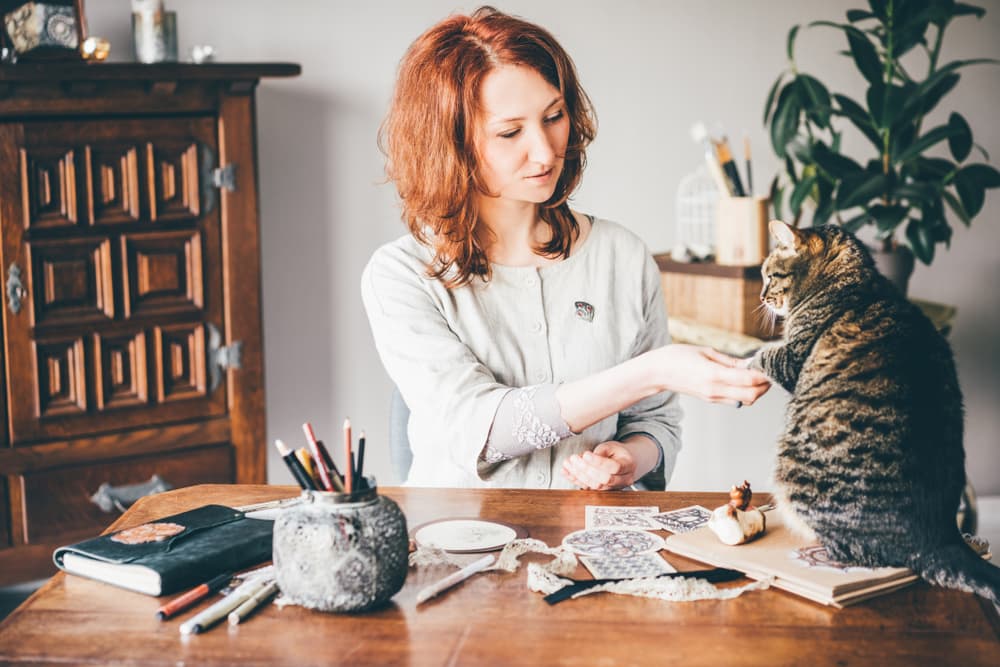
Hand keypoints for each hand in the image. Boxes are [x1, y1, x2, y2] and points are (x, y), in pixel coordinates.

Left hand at [561, 442, 636, 489]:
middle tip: (573, 459)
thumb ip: (601, 452)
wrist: (624, 462)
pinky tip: (566, 472)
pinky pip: (588, 487)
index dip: (598, 462)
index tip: (586, 455)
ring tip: (567, 464)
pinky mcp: (602, 491)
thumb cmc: (617, 452)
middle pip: (604, 479)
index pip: (614, 467)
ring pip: (595, 485)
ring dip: (578, 475)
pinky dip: (575, 480)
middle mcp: (623, 480)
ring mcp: (613, 488)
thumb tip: (586, 459)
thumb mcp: (612, 446)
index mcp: (628, 465)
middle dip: (586, 469)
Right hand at [650, 344, 770, 406]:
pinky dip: (746, 393)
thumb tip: (750, 364)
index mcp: (714, 374)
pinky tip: (746, 382)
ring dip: (757, 391)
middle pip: (752, 395)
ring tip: (759, 377)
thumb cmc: (677, 357)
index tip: (772, 364)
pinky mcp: (710, 399)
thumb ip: (730, 361)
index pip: (749, 379)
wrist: (657, 373)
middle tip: (770, 372)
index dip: (764, 374)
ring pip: (746, 401)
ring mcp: (713, 397)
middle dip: (765, 386)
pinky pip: (735, 401)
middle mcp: (715, 389)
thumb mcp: (705, 351)